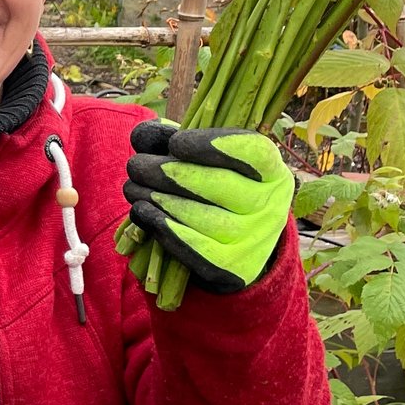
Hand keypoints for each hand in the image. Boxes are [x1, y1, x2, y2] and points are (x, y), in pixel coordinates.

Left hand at [124, 120, 292, 295]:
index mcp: (273, 172)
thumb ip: (180, 143)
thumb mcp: (211, 164)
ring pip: (199, 215)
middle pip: (216, 184)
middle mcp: (270, 206)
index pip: (252, 151)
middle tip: (135, 165)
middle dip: (166, 171)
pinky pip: (191, 245)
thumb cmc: (219, 193)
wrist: (239, 249)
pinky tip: (141, 210)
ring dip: (156, 197)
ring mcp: (253, 240)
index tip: (175, 142)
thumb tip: (142, 135)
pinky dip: (160, 225)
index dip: (210, 145)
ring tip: (132, 186)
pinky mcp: (230, 268)